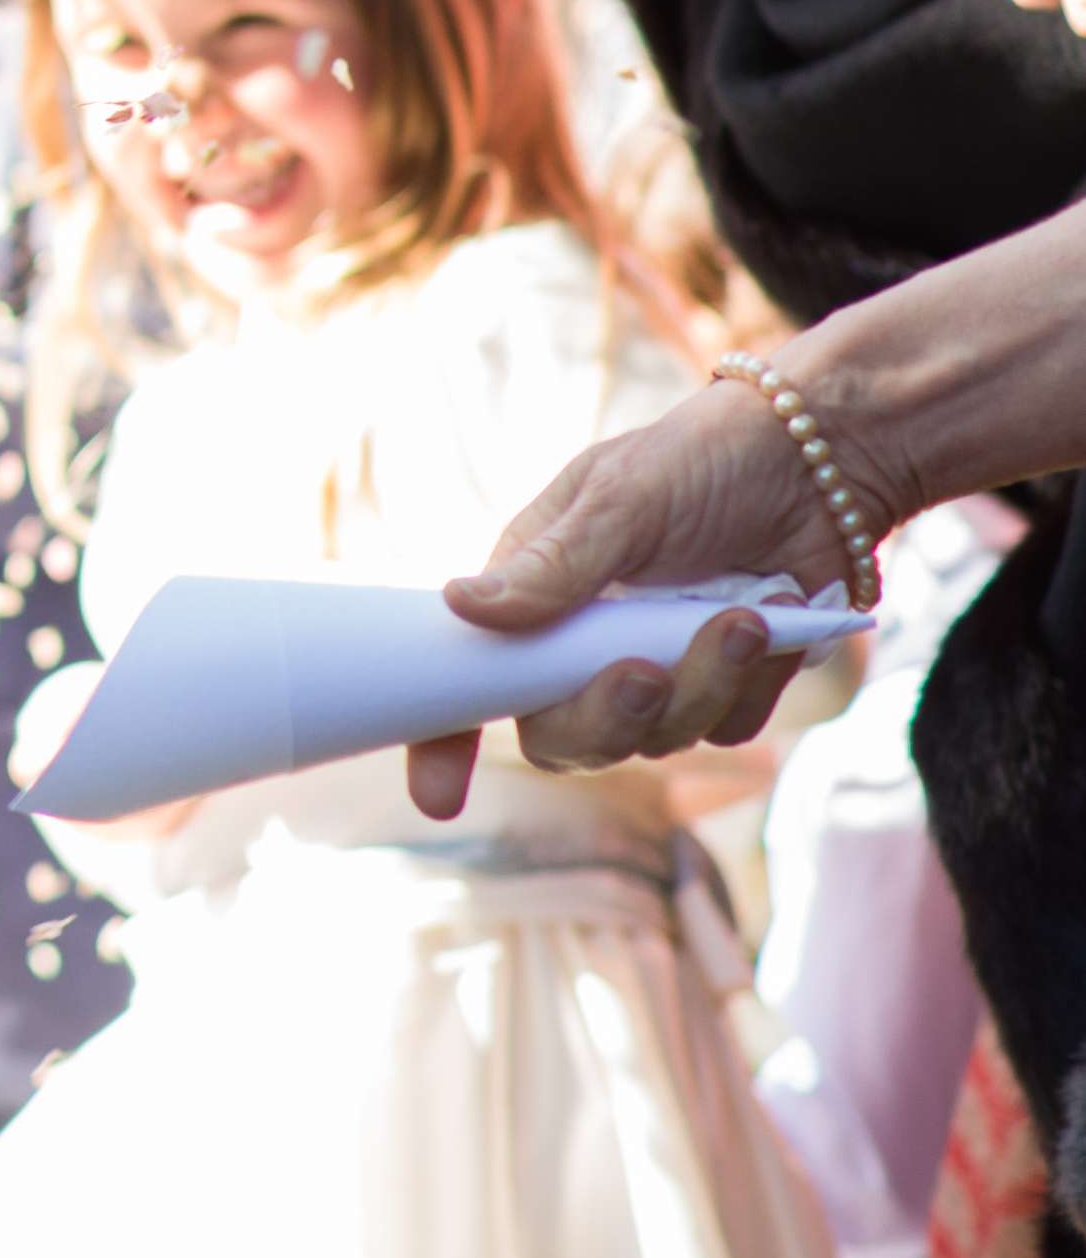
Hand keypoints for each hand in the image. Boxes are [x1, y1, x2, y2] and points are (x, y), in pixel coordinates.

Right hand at [401, 382, 855, 819]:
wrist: (818, 463)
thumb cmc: (698, 460)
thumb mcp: (618, 498)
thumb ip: (552, 567)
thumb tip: (462, 606)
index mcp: (532, 597)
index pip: (469, 679)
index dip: (443, 742)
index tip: (440, 797)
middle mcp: (582, 646)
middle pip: (564, 735)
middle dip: (606, 717)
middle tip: (644, 672)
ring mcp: (656, 671)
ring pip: (655, 740)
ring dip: (700, 686)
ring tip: (744, 618)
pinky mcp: (726, 687)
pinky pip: (725, 729)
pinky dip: (748, 684)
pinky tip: (771, 620)